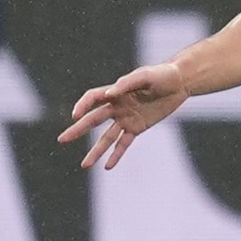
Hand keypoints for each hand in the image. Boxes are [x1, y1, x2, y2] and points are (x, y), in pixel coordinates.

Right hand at [57, 62, 188, 168]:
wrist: (179, 83)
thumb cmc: (161, 75)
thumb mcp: (145, 76)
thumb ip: (126, 84)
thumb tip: (108, 94)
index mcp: (115, 92)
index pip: (92, 99)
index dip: (82, 106)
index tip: (75, 116)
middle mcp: (117, 107)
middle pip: (93, 120)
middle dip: (77, 130)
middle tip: (61, 139)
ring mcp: (126, 119)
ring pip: (107, 138)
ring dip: (96, 151)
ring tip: (85, 165)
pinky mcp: (138, 127)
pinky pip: (124, 143)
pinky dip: (116, 155)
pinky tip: (107, 166)